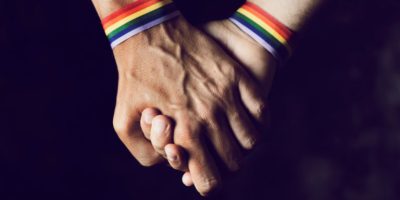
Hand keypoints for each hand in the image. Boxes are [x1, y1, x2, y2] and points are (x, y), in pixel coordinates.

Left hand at [112, 16, 265, 195]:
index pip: (209, 180)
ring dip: (241, 146)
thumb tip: (169, 165)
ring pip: (250, 141)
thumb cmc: (134, 79)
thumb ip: (144, 154)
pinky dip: (258, 125)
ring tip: (230, 139)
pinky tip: (247, 122)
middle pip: (233, 162)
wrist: (149, 32)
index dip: (207, 185)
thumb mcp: (123, 122)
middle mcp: (210, 118)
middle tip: (214, 155)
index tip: (204, 177)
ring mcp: (227, 96)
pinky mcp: (237, 78)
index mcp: (184, 132)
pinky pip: (262, 113)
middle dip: (223, 166)